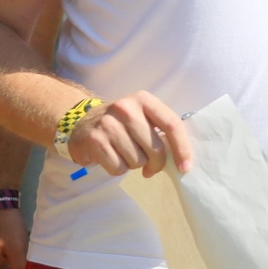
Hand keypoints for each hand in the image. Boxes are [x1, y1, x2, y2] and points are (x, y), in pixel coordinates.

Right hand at [66, 91, 194, 177]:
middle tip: (149, 166)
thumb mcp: (142, 117)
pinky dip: (117, 169)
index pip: (172, 124)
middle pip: (155, 148)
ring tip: (124, 153)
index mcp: (143, 99)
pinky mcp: (95, 140)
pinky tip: (111, 157)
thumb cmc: (121, 125)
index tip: (185, 167)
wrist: (82, 124)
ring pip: (137, 161)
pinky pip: (118, 168)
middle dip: (156, 164)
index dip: (182, 148)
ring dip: (134, 165)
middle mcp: (126, 108)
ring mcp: (109, 124)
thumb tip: (181, 160)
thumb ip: (161, 131)